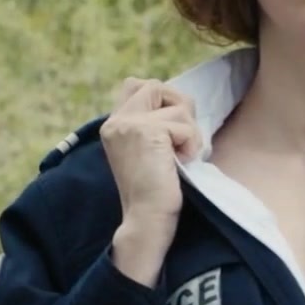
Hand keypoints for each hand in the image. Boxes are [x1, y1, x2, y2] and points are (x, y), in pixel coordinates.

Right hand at [101, 78, 199, 287]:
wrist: (146, 219)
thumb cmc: (154, 192)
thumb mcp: (147, 151)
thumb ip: (151, 125)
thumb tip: (180, 102)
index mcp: (112, 126)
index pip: (135, 85)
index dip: (160, 98)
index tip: (169, 131)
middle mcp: (116, 121)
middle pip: (156, 85)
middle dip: (178, 106)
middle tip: (180, 138)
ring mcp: (130, 125)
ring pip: (177, 105)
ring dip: (189, 131)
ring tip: (180, 157)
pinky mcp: (147, 131)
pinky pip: (185, 125)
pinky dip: (191, 144)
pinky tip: (181, 164)